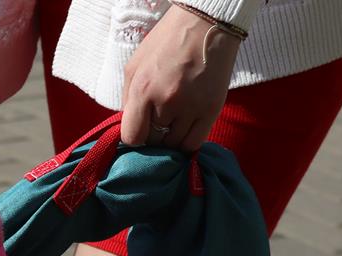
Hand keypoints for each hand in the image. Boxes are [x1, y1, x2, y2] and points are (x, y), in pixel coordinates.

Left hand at [120, 4, 241, 151]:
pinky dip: (187, 142)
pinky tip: (185, 130)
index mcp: (143, 89)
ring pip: (174, 145)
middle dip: (152, 136)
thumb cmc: (166, 42)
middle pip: (154, 142)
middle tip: (157, 123)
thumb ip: (129, 99)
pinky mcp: (212, 110)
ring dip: (170, 138)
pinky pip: (195, 143)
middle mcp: (167, 101)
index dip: (134, 137)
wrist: (206, 24)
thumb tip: (130, 126)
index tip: (139, 130)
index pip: (132, 137)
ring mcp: (191, 107)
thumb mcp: (135, 65)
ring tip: (172, 122)